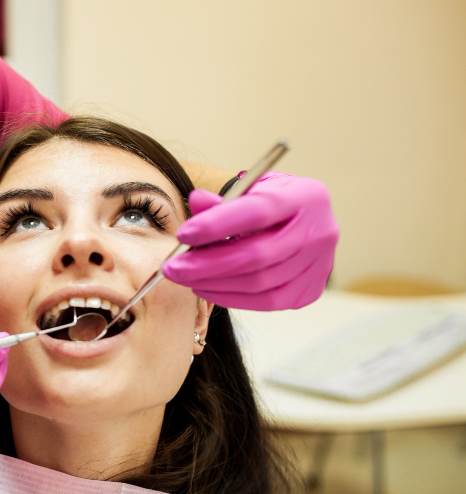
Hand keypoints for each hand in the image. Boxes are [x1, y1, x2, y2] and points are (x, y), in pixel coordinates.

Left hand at [162, 172, 338, 309]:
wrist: (303, 221)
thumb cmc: (269, 203)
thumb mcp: (249, 191)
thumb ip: (222, 200)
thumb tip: (196, 201)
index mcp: (306, 197)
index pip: (258, 212)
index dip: (217, 225)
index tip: (183, 234)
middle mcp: (320, 231)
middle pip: (257, 255)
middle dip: (207, 264)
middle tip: (172, 267)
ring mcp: (319, 265)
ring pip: (259, 283)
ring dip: (213, 283)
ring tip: (184, 277)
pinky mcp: (310, 291)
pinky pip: (266, 302)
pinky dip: (231, 298)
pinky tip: (206, 289)